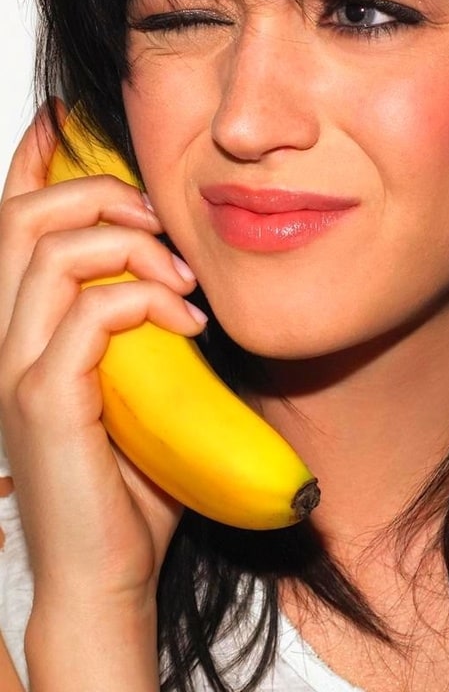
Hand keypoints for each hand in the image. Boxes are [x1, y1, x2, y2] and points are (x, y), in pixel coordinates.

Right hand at [0, 105, 203, 620]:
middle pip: (22, 215)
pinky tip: (188, 321)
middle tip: (160, 221)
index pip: (9, 221)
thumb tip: (186, 267)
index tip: (67, 120)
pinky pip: (87, 312)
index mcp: (22, 326)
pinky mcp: (43, 400)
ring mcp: (15, 367)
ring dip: (129, 243)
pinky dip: (145, 300)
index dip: (32, 160)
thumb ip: (145, 321)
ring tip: (184, 279)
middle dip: (98, 192)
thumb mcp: (141, 378)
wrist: (107, 571)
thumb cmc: (129, 478)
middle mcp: (3, 336)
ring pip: (48, 250)